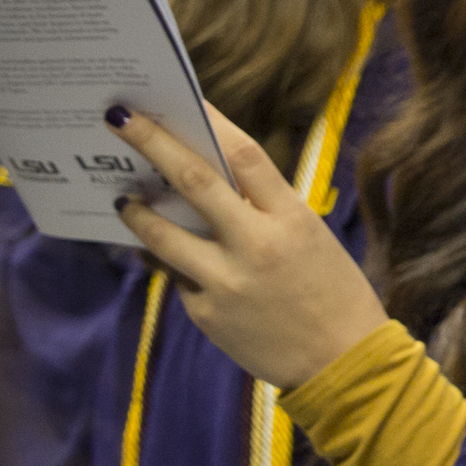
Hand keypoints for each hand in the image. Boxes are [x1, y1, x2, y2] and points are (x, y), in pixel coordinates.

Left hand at [108, 104, 388, 390]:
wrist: (345, 364)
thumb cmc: (335, 294)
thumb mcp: (311, 241)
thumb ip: (265, 213)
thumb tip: (207, 183)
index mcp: (293, 220)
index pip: (245, 154)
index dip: (211, 121)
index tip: (184, 101)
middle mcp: (256, 245)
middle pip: (193, 180)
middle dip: (152, 144)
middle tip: (120, 119)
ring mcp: (226, 282)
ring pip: (162, 234)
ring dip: (137, 211)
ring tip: (123, 199)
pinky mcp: (206, 314)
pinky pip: (176, 276)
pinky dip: (167, 260)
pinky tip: (161, 254)